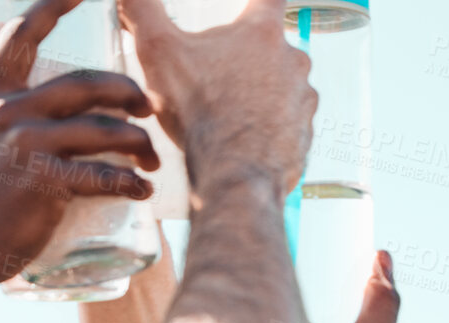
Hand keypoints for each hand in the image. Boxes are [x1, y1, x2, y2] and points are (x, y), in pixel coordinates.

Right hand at [0, 0, 159, 292]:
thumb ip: (14, 116)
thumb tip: (67, 109)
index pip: (20, 36)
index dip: (51, 7)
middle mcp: (7, 109)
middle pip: (88, 83)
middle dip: (129, 93)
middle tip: (149, 110)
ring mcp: (25, 143)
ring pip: (106, 129)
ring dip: (139, 145)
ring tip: (151, 162)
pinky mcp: (44, 179)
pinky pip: (105, 174)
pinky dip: (131, 183)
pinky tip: (142, 191)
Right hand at [119, 0, 315, 202]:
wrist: (234, 178)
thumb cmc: (204, 117)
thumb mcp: (159, 52)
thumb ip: (144, 10)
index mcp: (262, 33)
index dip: (255, 2)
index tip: (249, 8)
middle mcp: (293, 62)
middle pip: (271, 47)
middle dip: (246, 59)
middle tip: (217, 79)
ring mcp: (303, 100)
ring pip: (281, 86)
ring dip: (259, 95)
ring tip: (227, 114)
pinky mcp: (305, 134)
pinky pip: (287, 123)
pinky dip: (268, 128)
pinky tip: (242, 138)